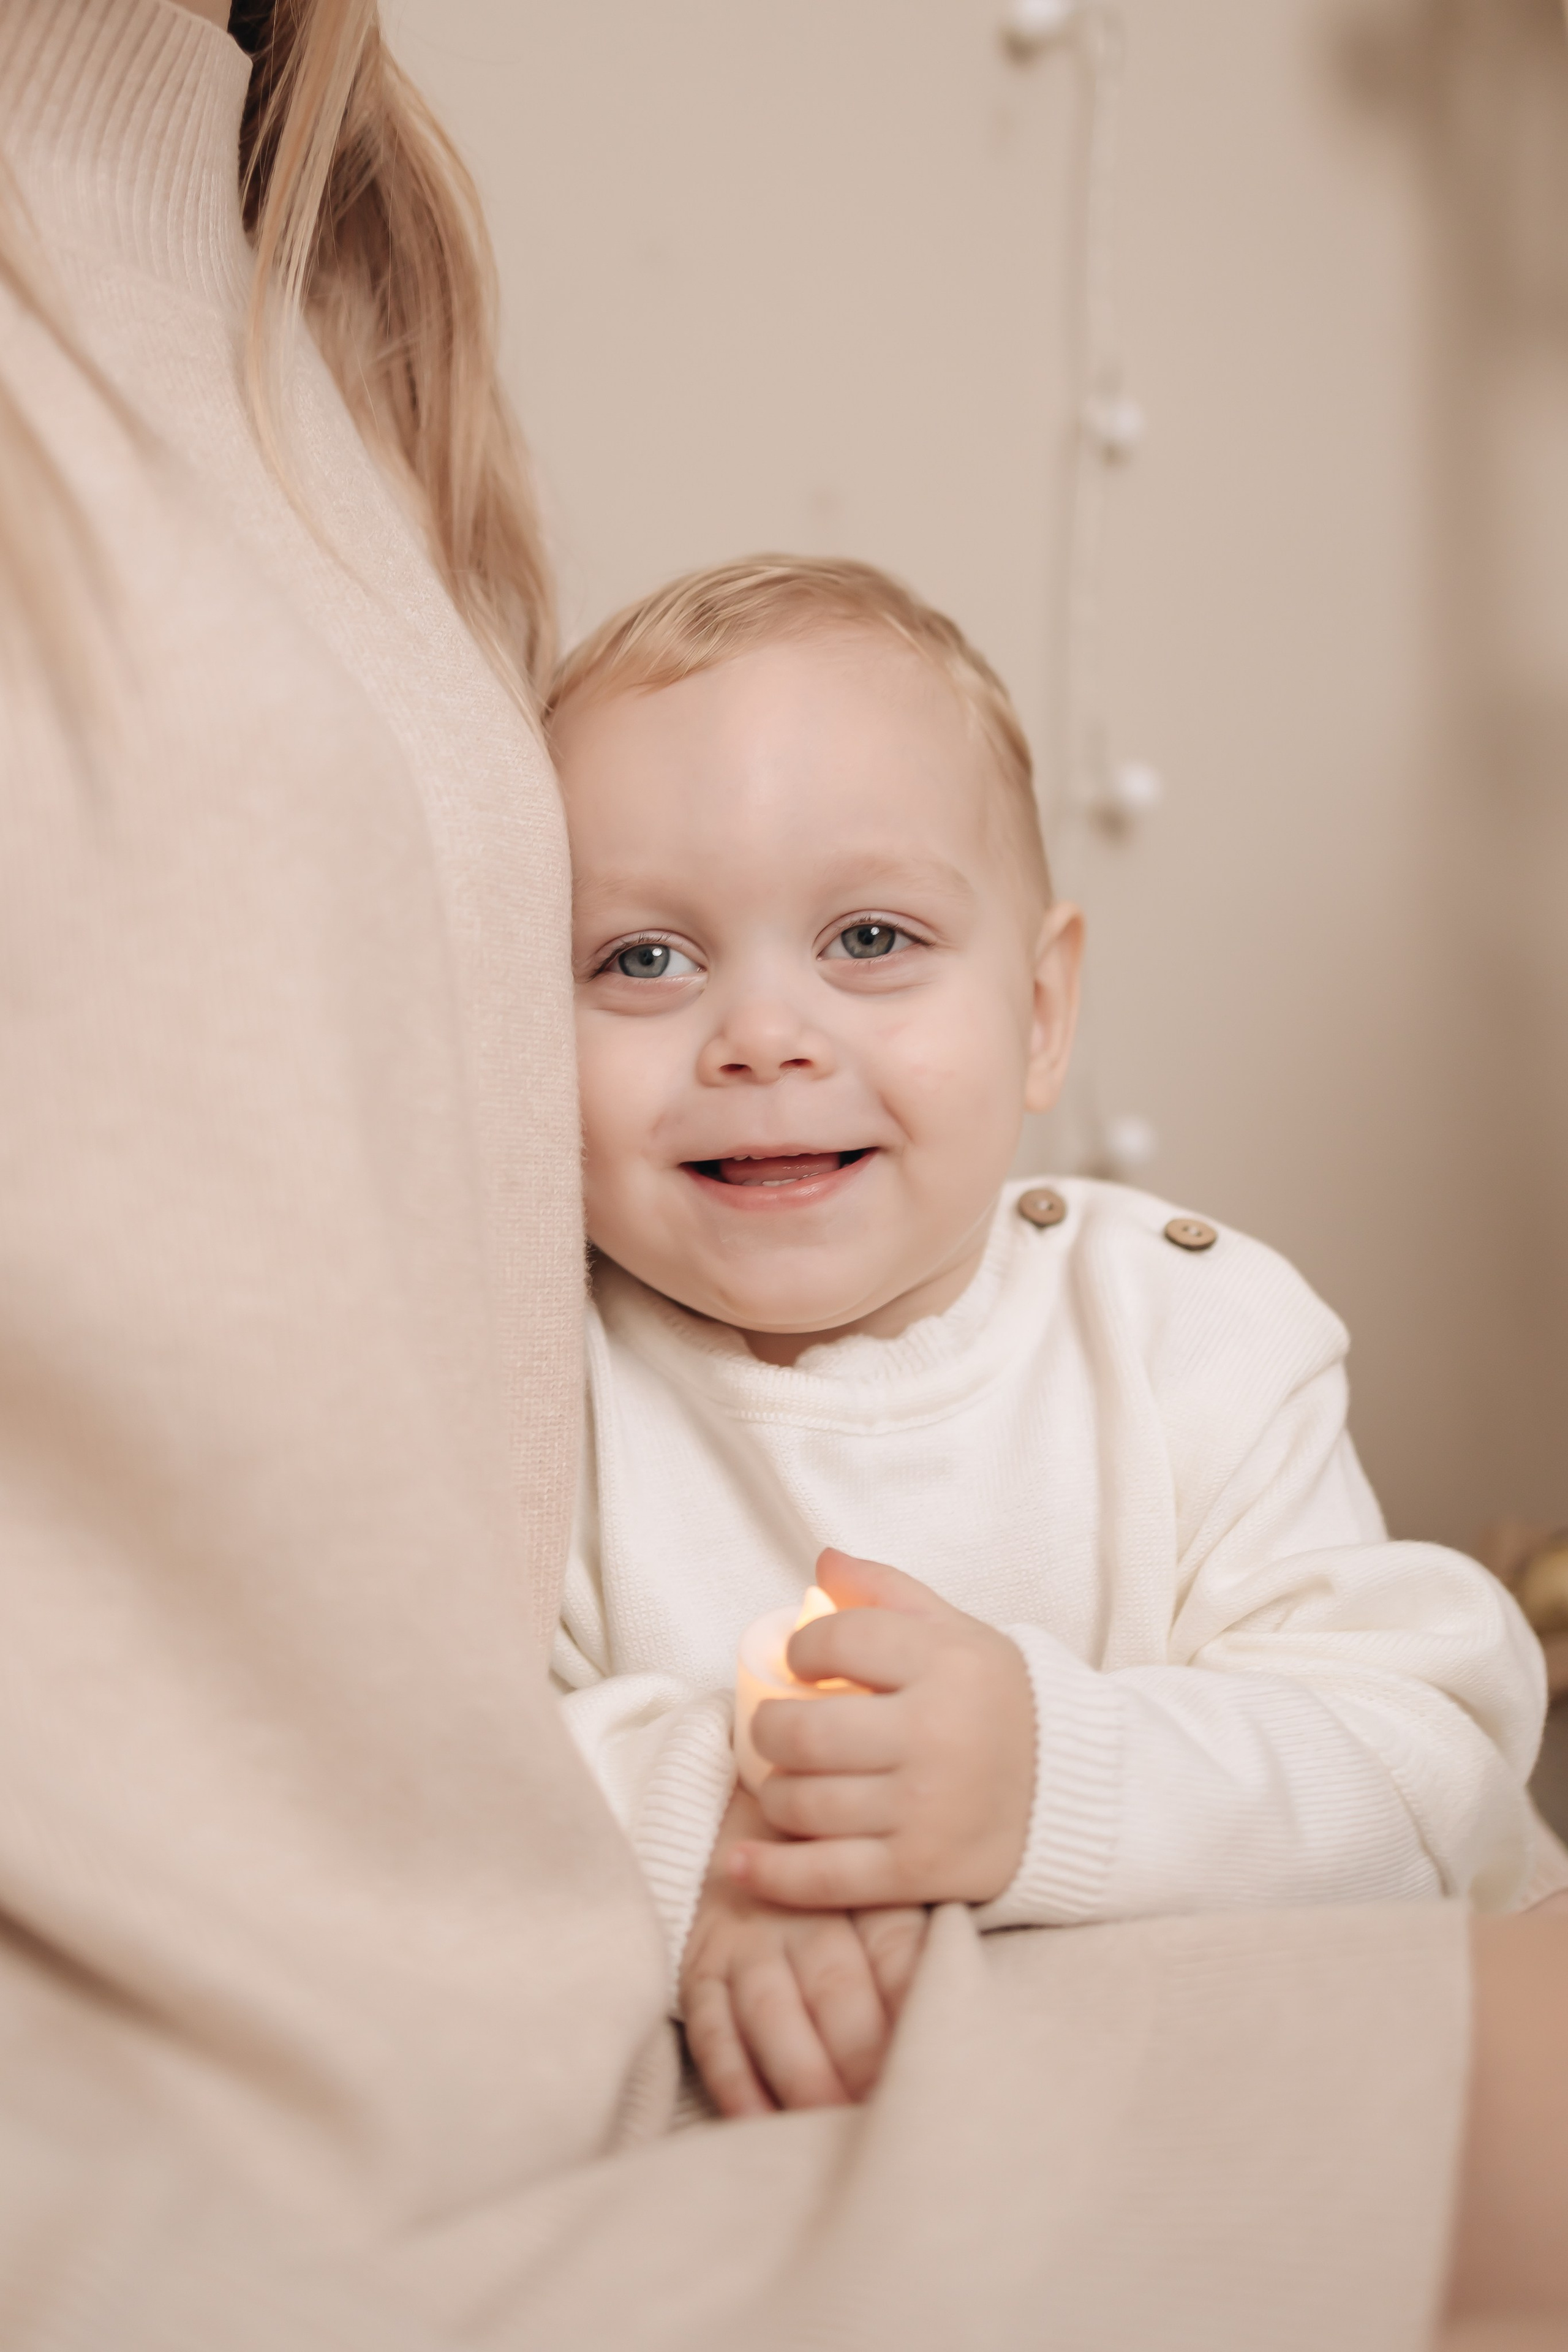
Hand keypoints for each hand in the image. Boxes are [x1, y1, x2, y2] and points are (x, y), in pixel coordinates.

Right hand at [681, 1784, 928, 2117]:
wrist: (746, 1825)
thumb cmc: (840, 1884)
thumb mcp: (887, 1896)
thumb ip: (918, 1951)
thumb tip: (959, 2020)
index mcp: (865, 1894)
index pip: (899, 1954)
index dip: (914, 2012)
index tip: (936, 2068)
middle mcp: (803, 1914)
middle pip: (835, 1988)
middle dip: (863, 2058)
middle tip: (890, 2113)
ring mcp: (746, 1942)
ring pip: (773, 2013)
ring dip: (802, 2075)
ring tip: (830, 2126)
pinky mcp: (701, 1971)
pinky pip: (713, 2031)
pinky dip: (734, 2082)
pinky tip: (758, 2123)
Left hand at [728, 1548, 1035, 1911]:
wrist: (1074, 1794)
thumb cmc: (1000, 1705)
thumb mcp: (959, 1633)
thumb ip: (888, 1591)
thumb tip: (822, 1560)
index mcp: (948, 1663)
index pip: (837, 1641)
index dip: (802, 1649)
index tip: (802, 1663)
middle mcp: (936, 1734)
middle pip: (803, 1730)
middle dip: (769, 1728)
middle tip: (777, 1729)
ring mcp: (926, 1808)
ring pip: (804, 1802)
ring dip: (774, 1791)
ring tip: (785, 1782)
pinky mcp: (921, 1870)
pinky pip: (823, 1878)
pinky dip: (769, 1872)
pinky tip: (739, 1861)